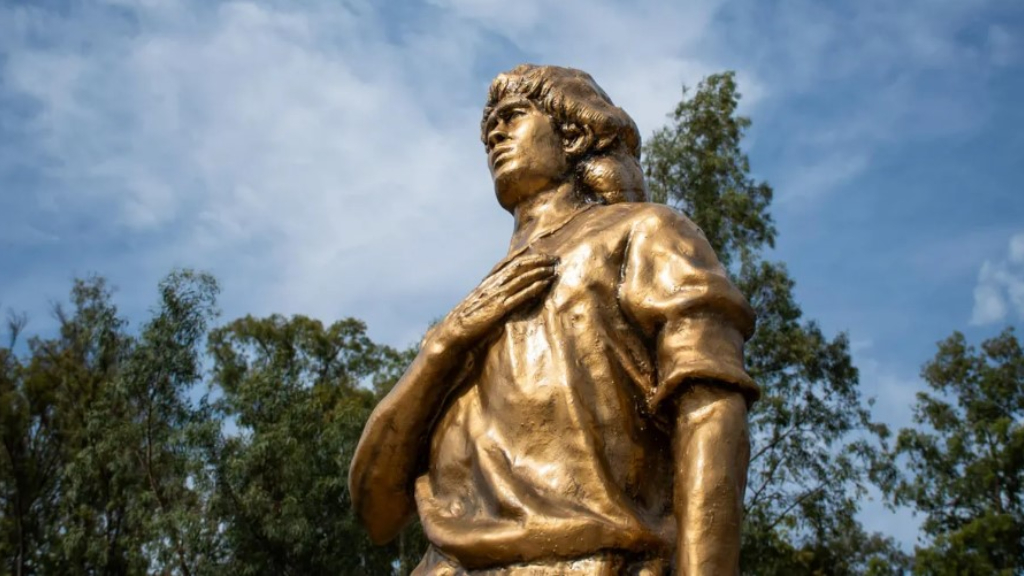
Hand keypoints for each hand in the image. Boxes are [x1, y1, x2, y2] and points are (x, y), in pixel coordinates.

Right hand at [433, 254, 557, 351]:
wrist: (453, 331)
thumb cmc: (468, 320)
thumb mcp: (481, 302)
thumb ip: (494, 295)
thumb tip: (509, 294)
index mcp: (489, 282)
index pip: (510, 264)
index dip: (528, 257)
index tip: (542, 254)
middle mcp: (493, 285)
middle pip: (518, 267)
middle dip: (537, 261)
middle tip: (553, 258)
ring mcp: (496, 296)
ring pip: (521, 279)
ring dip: (539, 272)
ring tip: (552, 269)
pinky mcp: (498, 309)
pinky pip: (519, 296)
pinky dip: (533, 288)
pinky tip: (544, 284)